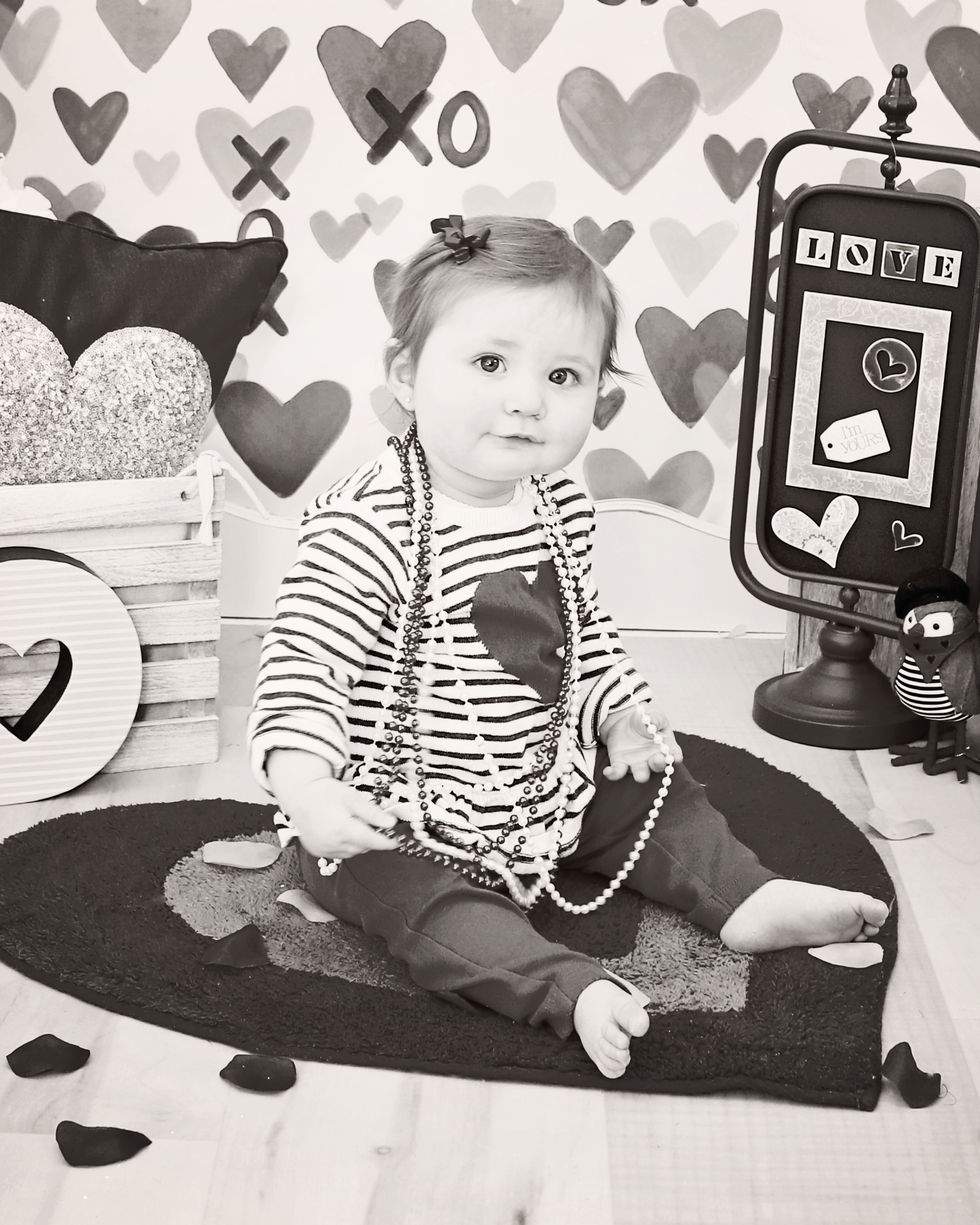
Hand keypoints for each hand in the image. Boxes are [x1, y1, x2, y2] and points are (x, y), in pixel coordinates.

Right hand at [267, 752, 398, 860]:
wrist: (299, 797)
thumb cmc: (326, 793)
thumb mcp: (352, 797)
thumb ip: (372, 813)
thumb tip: (391, 823)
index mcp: (342, 829)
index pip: (371, 841)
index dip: (386, 842)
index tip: (398, 841)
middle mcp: (332, 843)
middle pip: (363, 847)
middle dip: (372, 837)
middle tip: (372, 822)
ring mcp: (324, 850)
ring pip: (353, 852)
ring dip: (359, 842)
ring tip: (352, 822)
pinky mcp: (318, 852)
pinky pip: (340, 853)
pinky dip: (346, 845)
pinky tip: (341, 830)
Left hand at [600, 704, 682, 783]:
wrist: (624, 720)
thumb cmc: (644, 718)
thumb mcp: (653, 714)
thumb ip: (655, 718)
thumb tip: (653, 723)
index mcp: (666, 747)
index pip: (674, 755)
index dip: (675, 758)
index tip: (675, 757)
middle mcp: (653, 758)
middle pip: (658, 767)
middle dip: (658, 765)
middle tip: (656, 760)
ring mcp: (637, 763)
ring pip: (641, 774)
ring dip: (641, 775)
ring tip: (639, 775)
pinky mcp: (621, 764)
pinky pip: (618, 773)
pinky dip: (613, 774)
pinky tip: (608, 771)